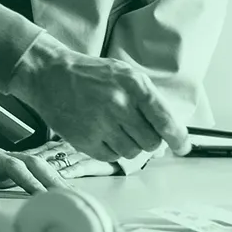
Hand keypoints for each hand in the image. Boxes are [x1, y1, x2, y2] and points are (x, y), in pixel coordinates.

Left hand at [0, 138, 67, 195]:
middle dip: (50, 177)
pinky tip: (61, 195)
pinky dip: (47, 182)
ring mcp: (3, 163)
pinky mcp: (6, 172)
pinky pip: (31, 174)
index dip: (26, 178)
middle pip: (31, 161)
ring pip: (36, 165)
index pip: (10, 163)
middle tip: (68, 197)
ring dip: (53, 179)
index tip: (39, 194)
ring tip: (72, 197)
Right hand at [11, 48, 187, 164]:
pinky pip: (111, 156)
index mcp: (134, 86)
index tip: (182, 147)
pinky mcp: (84, 139)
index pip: (165, 120)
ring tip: (115, 128)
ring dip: (129, 145)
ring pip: (132, 152)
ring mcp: (101, 123)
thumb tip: (167, 135)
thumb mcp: (125, 75)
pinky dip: (110, 149)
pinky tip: (100, 133)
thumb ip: (148, 101)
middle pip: (151, 141)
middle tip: (135, 128)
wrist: (49, 75)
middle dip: (148, 139)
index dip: (178, 138)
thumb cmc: (91, 75)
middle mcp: (119, 105)